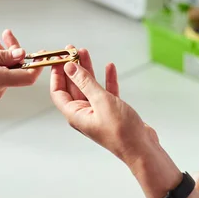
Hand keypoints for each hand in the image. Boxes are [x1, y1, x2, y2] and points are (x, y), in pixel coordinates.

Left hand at [50, 48, 157, 165]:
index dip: (56, 74)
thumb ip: (86, 82)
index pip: (58, 92)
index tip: (59, 57)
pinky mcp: (112, 111)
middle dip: (72, 68)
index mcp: (75, 114)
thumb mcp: (101, 101)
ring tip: (86, 52)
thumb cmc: (121, 131)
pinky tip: (109, 67)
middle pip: (73, 86)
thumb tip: (70, 67)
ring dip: (88, 70)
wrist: (141, 148)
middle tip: (73, 49)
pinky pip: (106, 92)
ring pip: (89, 87)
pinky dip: (107, 79)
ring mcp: (98, 112)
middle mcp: (84, 113)